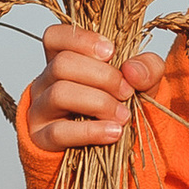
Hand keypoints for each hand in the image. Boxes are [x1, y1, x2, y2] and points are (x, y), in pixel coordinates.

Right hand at [26, 23, 163, 149]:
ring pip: (60, 93)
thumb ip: (147, 68)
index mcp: (64, 60)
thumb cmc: (121, 107)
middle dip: (102, 76)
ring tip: (123, 116)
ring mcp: (41, 110)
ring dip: (98, 103)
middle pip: (62, 64)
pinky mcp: (42, 139)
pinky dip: (91, 131)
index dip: (81, 39)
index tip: (111, 52)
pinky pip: (60, 132)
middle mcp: (46, 82)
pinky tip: (114, 132)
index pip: (55, 37)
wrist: (116, 152)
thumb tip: (132, 70)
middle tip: (126, 92)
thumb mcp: (142, 83)